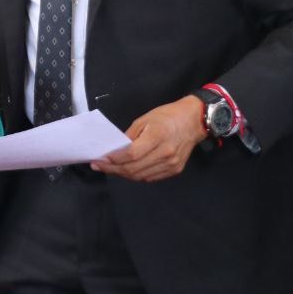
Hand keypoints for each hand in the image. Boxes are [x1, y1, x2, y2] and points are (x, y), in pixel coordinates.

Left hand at [91, 96, 205, 181]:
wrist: (193, 121)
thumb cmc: (167, 116)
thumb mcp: (145, 119)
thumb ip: (129, 136)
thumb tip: (115, 149)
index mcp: (157, 137)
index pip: (132, 155)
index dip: (114, 160)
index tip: (100, 159)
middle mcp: (166, 154)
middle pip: (134, 168)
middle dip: (113, 169)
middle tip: (99, 166)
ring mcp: (171, 164)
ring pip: (141, 176)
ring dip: (123, 174)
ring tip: (110, 169)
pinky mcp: (174, 170)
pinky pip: (150, 177)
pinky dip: (136, 175)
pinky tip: (127, 170)